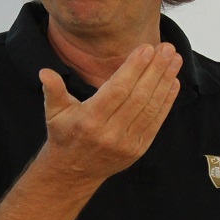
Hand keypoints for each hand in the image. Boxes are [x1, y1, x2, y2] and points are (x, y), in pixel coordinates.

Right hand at [39, 43, 181, 183]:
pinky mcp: (138, 149)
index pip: (117, 90)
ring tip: (175, 59)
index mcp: (89, 120)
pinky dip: (167, 101)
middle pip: (138, 96)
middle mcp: (109, 133)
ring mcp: (126, 143)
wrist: (73, 172)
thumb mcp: (54, 112)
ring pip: (150, 108)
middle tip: (167, 47)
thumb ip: (52, 90)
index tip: (147, 48)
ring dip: (165, 81)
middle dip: (155, 70)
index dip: (134, 68)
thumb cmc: (64, 134)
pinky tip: (174, 81)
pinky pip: (156, 122)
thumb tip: (44, 72)